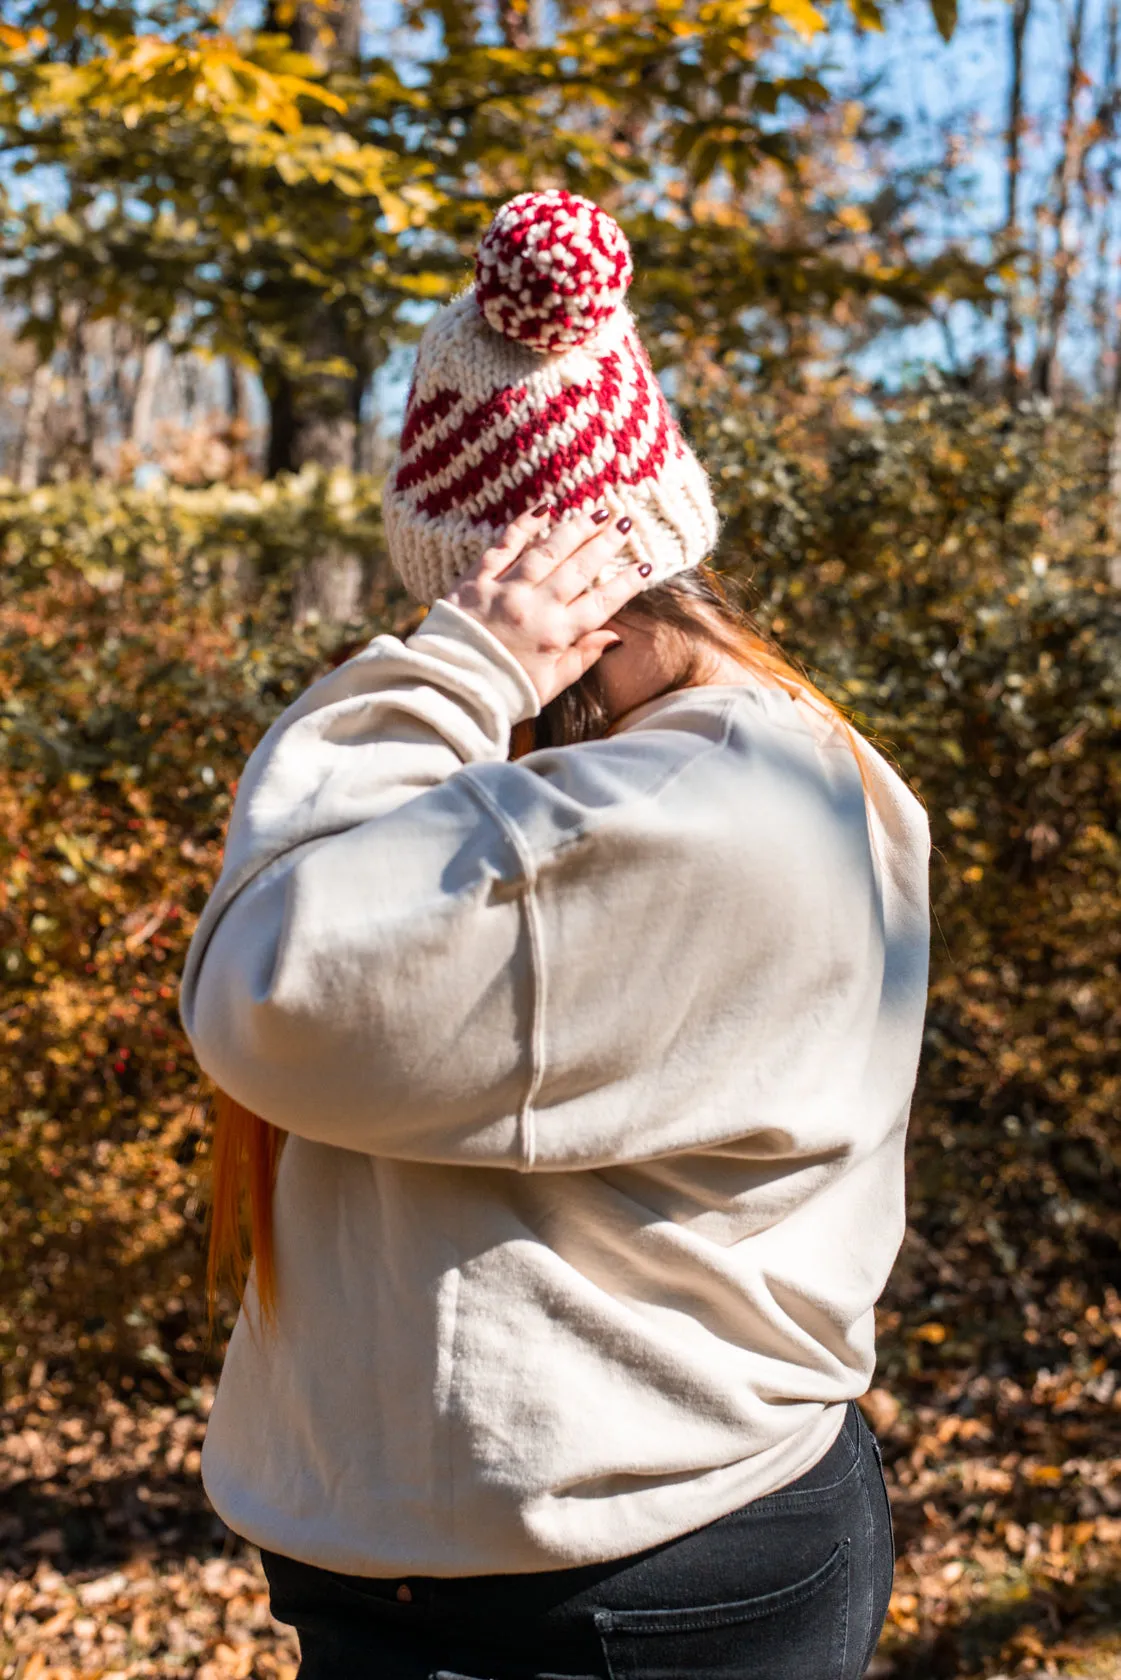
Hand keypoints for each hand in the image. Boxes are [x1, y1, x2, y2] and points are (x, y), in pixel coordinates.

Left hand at [444, 505, 649, 706]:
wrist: (446, 689)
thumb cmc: (501, 692)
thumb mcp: (549, 686)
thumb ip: (582, 659)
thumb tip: (614, 636)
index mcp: (554, 637)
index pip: (601, 604)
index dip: (626, 584)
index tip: (645, 566)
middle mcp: (533, 608)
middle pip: (578, 569)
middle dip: (606, 544)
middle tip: (625, 523)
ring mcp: (504, 590)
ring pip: (547, 551)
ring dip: (575, 528)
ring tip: (596, 512)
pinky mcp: (475, 579)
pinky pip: (504, 545)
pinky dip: (524, 524)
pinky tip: (544, 508)